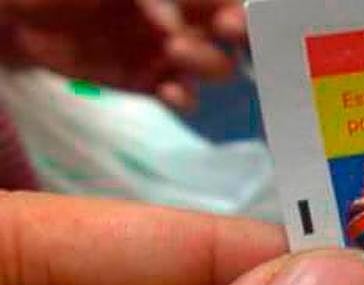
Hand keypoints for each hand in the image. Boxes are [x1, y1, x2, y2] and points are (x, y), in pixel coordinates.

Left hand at [0, 0, 246, 107]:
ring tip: (174, 51)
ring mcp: (170, 53)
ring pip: (217, 66)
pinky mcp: (151, 83)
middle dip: (244, 36)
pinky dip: (184, 98)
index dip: (244, 10)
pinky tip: (168, 92)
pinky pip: (184, 97)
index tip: (232, 18)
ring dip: (208, 61)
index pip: (228, 1)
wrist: (17, 14)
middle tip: (227, 31)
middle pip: (238, 34)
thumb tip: (175, 25)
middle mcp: (186, 19)